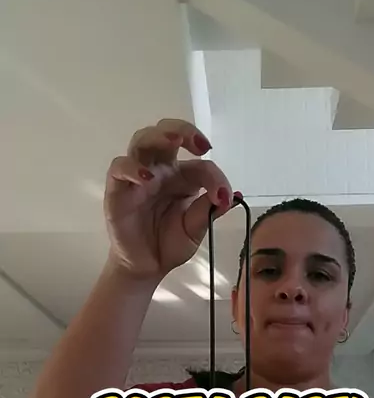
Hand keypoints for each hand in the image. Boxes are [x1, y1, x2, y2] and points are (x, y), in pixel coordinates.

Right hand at [104, 118, 237, 278]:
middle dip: (185, 131)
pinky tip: (146, 178)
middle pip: (168, 133)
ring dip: (159, 136)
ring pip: (143, 140)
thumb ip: (209, 211)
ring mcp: (138, 177)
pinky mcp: (118, 189)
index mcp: (183, 178)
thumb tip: (232, 195)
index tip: (224, 197)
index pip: (201, 165)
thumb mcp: (196, 229)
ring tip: (174, 142)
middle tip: (201, 145)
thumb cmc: (170, 243)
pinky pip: (119, 167)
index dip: (215, 177)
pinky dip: (131, 167)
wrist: (147, 266)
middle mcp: (161, 170)